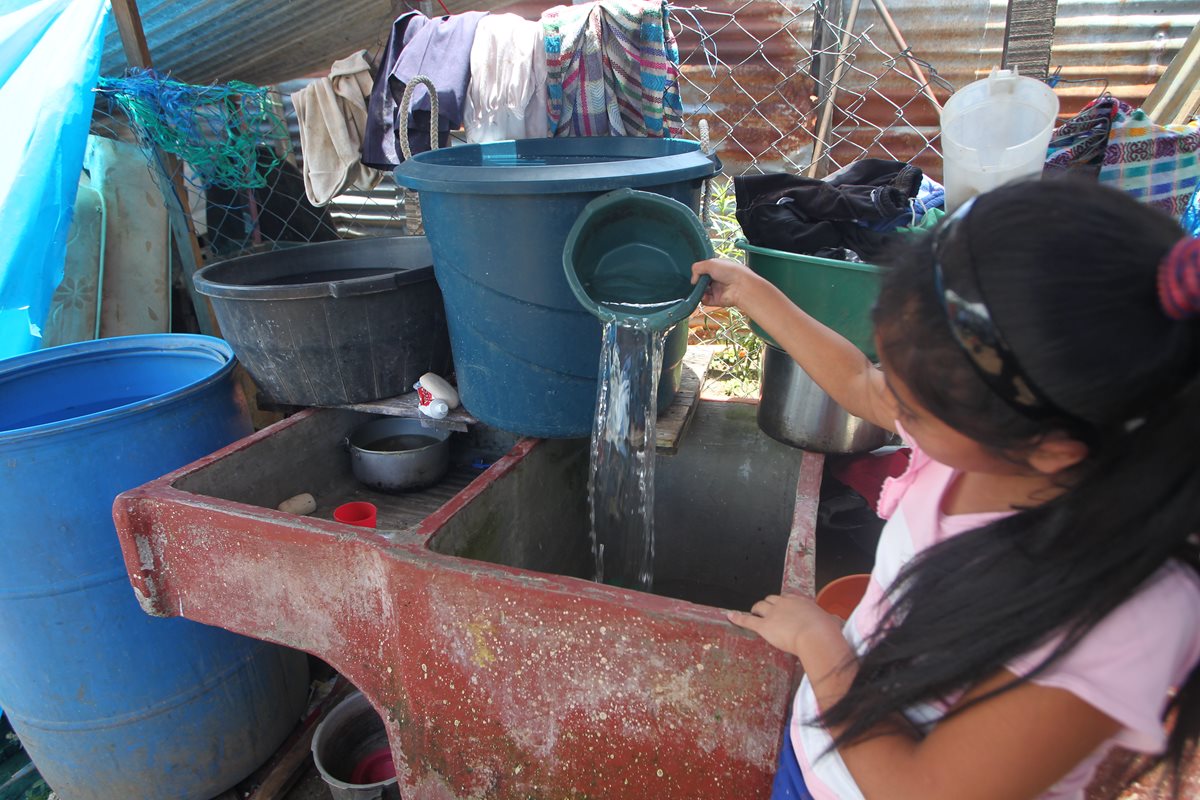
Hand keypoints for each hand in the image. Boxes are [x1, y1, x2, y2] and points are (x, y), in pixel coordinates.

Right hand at [691, 257, 760, 308]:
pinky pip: (705, 301)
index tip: (695, 274)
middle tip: (696, 283)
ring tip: (699, 290)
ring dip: (699, 291)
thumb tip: (693, 280)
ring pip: (702, 292)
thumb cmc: (729, 271)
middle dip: (697, 283)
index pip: (704, 270)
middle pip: (702, 282)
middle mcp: (717, 279)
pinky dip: (703, 299)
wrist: (741, 286)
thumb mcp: (710, 263)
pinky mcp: (717, 300)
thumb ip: (697, 268)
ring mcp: (717, 290)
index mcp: (717, 268)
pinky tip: (704, 296)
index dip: (699, 272)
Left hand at [728, 594, 843, 656]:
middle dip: (768, 605)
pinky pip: (748, 619)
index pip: (788, 598)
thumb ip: (831, 621)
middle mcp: (785, 603)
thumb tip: (836, 622)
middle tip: (767, 611)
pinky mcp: (764, 625)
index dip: (784, 604)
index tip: (784, 608)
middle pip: (771, 599)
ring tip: (753, 613)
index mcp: (801, 601)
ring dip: (755, 609)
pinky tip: (731, 616)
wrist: (816, 635)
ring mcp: (773, 613)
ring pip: (759, 606)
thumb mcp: (832, 622)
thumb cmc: (826, 631)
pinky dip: (738, 618)